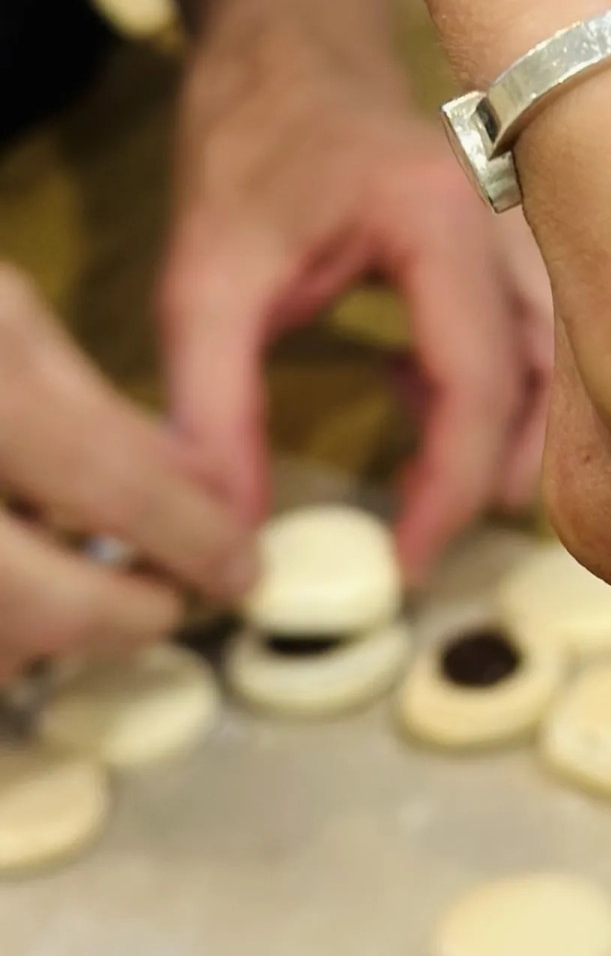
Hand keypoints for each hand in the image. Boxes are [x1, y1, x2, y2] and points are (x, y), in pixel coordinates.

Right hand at [0, 264, 253, 680]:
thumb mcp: (3, 314)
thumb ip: (95, 408)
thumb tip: (196, 490)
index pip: (115, 488)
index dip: (194, 539)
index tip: (241, 568)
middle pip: (45, 608)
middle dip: (126, 617)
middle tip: (163, 602)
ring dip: (37, 640)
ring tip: (71, 591)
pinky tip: (11, 592)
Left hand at [162, 35, 548, 574]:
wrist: (289, 48)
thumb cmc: (254, 137)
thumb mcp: (205, 279)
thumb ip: (213, 406)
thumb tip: (224, 528)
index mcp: (446, 222)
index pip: (482, 380)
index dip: (453, 488)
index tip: (404, 562)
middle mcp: (512, 222)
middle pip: (554, 378)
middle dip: (508, 473)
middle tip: (435, 546)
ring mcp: (525, 228)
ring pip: (560, 361)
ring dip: (512, 436)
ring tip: (440, 500)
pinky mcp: (513, 242)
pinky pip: (538, 335)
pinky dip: (495, 392)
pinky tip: (418, 402)